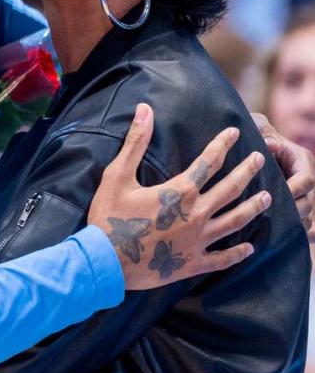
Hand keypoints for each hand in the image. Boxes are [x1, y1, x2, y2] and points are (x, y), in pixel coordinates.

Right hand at [89, 104, 265, 289]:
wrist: (106, 261)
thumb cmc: (108, 217)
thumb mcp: (117, 175)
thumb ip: (135, 142)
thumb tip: (144, 109)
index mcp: (180, 191)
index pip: (208, 162)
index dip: (223, 144)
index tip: (235, 133)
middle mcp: (196, 214)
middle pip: (231, 189)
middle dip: (247, 171)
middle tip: (260, 159)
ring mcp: (198, 240)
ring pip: (235, 221)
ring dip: (253, 208)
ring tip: (267, 198)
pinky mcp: (193, 262)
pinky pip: (223, 258)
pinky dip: (238, 253)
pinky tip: (249, 248)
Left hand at [252, 112, 314, 239]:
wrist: (254, 146)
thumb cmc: (256, 134)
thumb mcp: (260, 130)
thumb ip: (265, 136)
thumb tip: (269, 144)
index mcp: (302, 161)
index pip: (307, 180)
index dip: (294, 190)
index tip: (278, 197)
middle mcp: (306, 180)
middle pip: (308, 202)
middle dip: (293, 211)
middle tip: (273, 220)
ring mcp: (303, 195)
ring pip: (306, 216)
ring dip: (293, 225)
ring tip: (275, 234)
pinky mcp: (295, 207)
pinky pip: (303, 226)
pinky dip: (295, 234)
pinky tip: (282, 243)